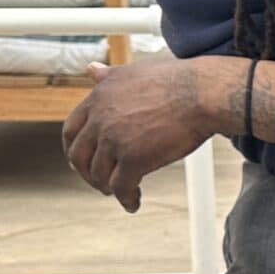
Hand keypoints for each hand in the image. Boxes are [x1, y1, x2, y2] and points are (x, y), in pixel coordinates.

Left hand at [61, 57, 226, 211]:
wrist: (202, 94)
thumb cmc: (177, 80)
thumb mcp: (133, 71)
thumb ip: (108, 76)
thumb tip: (91, 70)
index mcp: (98, 98)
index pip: (71, 130)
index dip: (75, 149)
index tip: (84, 159)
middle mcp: (101, 119)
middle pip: (79, 156)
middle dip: (87, 173)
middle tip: (99, 181)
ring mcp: (115, 140)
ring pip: (99, 174)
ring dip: (107, 187)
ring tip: (120, 192)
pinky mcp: (134, 160)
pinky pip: (121, 187)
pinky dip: (126, 199)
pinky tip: (133, 203)